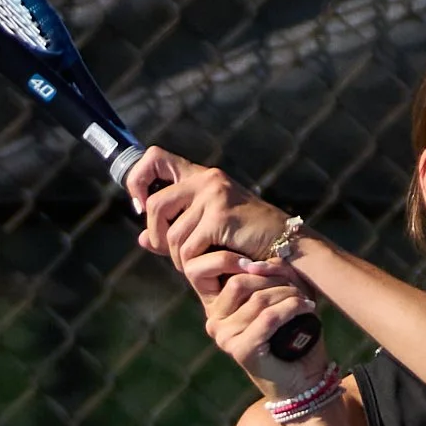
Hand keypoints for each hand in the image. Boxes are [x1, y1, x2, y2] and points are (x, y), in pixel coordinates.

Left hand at [129, 147, 291, 266]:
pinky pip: (188, 246)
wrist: (288, 245)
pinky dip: (193, 264)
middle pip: (154, 204)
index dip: (137, 179)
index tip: (140, 205)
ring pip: (171, 232)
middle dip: (156, 233)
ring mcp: (214, 197)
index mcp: (202, 176)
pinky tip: (208, 268)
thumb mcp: (210, 229)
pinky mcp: (221, 217)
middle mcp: (207, 180)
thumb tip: (142, 239)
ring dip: (177, 256)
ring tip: (193, 264)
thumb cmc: (250, 239)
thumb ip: (176, 230)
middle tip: (167, 249)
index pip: (154, 157)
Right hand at [189, 249, 328, 399]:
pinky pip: (267, 318)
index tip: (283, 271)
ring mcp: (224, 337)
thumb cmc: (294, 336)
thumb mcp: (282, 297)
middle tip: (299, 287)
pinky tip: (306, 308)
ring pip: (257, 299)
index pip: (229, 272)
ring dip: (288, 295)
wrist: (304, 378)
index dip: (257, 265)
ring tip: (306, 300)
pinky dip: (291, 309)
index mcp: (217, 306)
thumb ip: (273, 275)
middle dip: (275, 279)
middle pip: (240, 282)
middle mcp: (214, 321)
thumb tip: (265, 260)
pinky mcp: (240, 350)